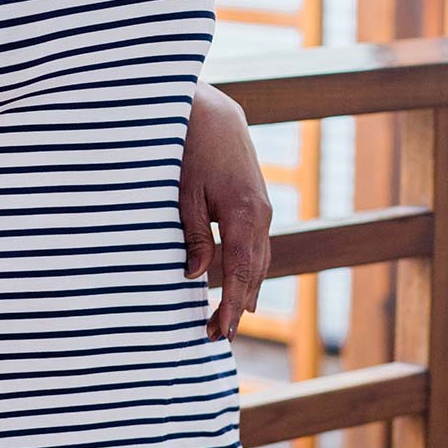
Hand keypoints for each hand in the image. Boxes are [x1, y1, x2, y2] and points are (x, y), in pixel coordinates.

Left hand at [179, 81, 271, 341]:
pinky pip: (255, 245)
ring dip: (244, 291)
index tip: (221, 333)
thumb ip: (193, 236)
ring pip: (258, 261)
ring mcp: (263, 208)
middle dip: (236, 306)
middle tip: (215, 337)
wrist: (211, 110)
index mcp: (245, 216)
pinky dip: (247, 269)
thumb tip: (194, 276)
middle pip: (253, 273)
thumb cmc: (190, 148)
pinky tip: (238, 285)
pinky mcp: (256, 202)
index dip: (231, 306)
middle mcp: (262, 215)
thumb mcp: (184, 194)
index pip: (240, 274)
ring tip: (228, 320)